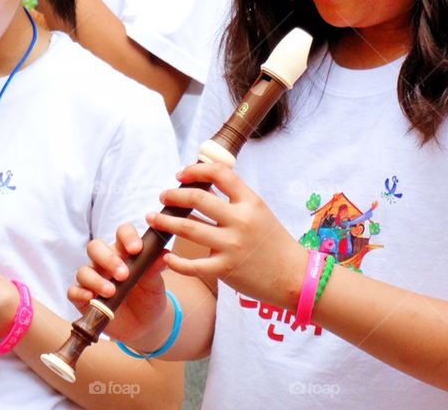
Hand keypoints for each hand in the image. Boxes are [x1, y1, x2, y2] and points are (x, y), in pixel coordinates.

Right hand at [68, 222, 169, 346]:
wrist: (145, 325)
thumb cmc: (149, 296)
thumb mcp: (155, 284)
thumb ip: (155, 269)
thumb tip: (163, 254)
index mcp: (124, 251)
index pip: (122, 233)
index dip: (127, 236)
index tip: (136, 249)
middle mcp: (105, 262)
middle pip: (95, 247)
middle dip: (108, 259)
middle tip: (123, 274)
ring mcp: (93, 279)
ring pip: (84, 270)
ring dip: (96, 280)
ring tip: (112, 292)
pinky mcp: (83, 298)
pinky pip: (74, 291)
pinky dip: (80, 293)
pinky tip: (92, 299)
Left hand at [148, 163, 305, 309]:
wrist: (295, 277)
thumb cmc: (274, 242)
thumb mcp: (260, 211)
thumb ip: (235, 198)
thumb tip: (204, 182)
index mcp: (250, 202)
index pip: (219, 174)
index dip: (195, 170)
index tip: (180, 175)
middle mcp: (240, 221)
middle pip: (197, 199)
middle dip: (173, 195)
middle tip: (163, 197)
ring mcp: (232, 246)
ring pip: (188, 228)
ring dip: (165, 222)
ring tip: (153, 218)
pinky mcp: (225, 270)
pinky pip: (192, 265)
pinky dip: (175, 261)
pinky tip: (167, 256)